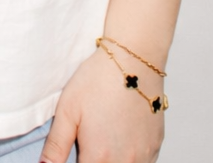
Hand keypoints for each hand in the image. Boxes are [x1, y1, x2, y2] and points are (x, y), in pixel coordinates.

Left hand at [40, 47, 165, 162]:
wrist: (133, 59)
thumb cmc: (98, 80)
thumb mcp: (67, 110)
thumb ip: (56, 145)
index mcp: (98, 157)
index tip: (77, 154)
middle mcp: (124, 162)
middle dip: (94, 161)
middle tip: (89, 143)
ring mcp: (143, 156)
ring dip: (112, 162)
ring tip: (104, 141)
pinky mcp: (155, 147)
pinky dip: (130, 159)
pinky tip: (121, 142)